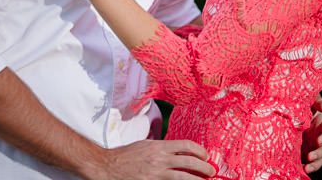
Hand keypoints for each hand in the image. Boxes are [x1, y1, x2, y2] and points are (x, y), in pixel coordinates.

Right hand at [82, 139, 214, 179]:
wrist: (109, 167)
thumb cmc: (126, 156)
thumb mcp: (144, 145)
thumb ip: (160, 148)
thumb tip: (176, 151)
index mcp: (159, 146)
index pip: (186, 145)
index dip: (199, 150)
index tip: (205, 155)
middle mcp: (160, 159)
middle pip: (190, 161)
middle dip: (204, 167)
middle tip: (211, 171)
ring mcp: (158, 173)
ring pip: (185, 177)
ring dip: (198, 179)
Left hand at [302, 94, 321, 172]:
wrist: (285, 110)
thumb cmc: (299, 103)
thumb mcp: (308, 101)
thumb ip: (317, 103)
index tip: (318, 140)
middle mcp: (320, 137)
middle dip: (319, 153)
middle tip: (309, 156)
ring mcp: (314, 146)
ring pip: (320, 158)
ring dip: (315, 164)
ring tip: (307, 168)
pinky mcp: (306, 152)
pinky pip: (310, 163)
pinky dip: (308, 167)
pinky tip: (301, 170)